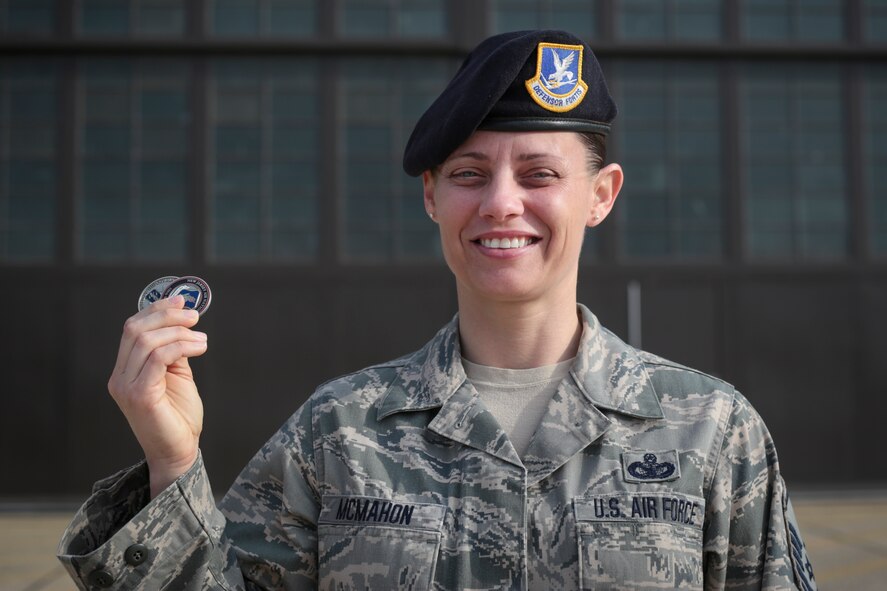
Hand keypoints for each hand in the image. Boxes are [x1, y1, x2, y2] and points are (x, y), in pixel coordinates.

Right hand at [107, 295, 208, 497]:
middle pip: (135, 330)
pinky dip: (180, 347)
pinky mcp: (139, 395)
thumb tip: (183, 322)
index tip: (182, 301)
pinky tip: (199, 348)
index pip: (132, 328)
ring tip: (202, 339)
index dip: (156, 310)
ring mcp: (125, 387)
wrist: (179, 451)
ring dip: (179, 332)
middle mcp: (119, 377)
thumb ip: (174, 350)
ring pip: (147, 341)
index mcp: (124, 370)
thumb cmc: (178, 417)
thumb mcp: (177, 375)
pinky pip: (157, 359)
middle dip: (167, 316)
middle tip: (194, 317)